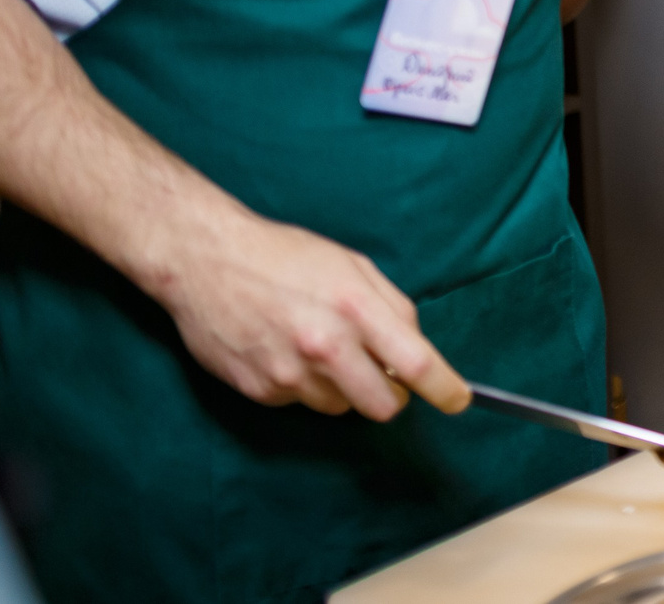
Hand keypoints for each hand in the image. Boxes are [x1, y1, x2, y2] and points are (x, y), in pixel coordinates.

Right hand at [157, 208, 466, 420]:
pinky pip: (301, 402)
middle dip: (391, 395)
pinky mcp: (259, 391)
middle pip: (382, 405)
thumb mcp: (352, 265)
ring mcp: (288, 373)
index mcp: (354, 308)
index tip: (457, 400)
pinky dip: (304, 385)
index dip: (443, 388)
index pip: (414, 364)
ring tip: (319, 347)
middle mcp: (324, 346)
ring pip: (341, 406)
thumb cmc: (285, 256)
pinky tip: (286, 351)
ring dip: (344, 388)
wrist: (206, 261)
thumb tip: (415, 345)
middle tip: (384, 375)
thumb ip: (392, 306)